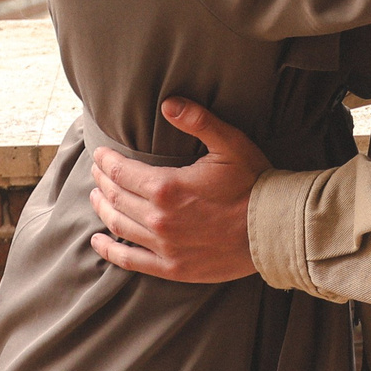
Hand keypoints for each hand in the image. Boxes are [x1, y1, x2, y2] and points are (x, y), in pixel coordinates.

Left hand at [88, 98, 269, 283]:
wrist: (275, 230)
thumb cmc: (254, 183)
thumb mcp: (229, 143)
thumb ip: (198, 120)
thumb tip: (168, 103)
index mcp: (166, 187)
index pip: (120, 172)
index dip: (106, 161)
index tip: (100, 153)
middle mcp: (159, 219)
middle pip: (115, 197)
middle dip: (102, 181)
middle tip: (97, 171)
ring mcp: (164, 246)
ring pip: (119, 225)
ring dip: (102, 209)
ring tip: (95, 196)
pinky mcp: (172, 268)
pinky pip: (131, 260)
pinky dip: (110, 250)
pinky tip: (98, 241)